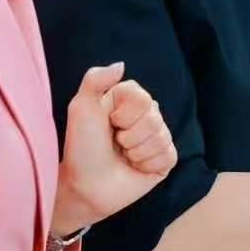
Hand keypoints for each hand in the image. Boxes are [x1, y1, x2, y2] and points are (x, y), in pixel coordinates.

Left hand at [54, 63, 175, 235]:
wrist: (85, 185)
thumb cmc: (81, 147)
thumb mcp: (81, 108)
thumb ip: (95, 79)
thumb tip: (121, 65)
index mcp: (128, 99)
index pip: (142, 98)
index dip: (123, 114)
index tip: (108, 123)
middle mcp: (145, 115)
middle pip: (154, 118)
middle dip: (130, 136)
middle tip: (115, 143)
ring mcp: (157, 137)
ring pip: (161, 138)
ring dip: (137, 152)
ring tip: (123, 156)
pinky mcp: (165, 160)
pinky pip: (168, 155)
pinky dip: (148, 164)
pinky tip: (135, 167)